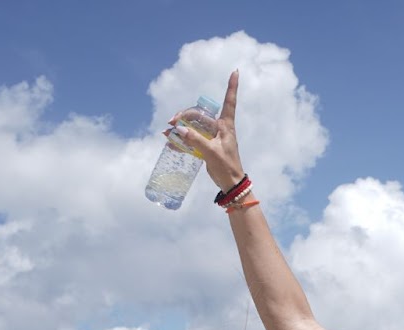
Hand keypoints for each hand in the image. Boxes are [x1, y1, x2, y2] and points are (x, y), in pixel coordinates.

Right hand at [168, 69, 245, 192]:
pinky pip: (192, 139)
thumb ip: (195, 140)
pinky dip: (182, 140)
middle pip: (199, 115)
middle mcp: (219, 128)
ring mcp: (212, 137)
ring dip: (180, 128)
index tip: (236, 71)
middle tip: (171, 122)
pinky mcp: (206, 146)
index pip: (229, 102)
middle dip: (185, 115)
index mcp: (226, 126)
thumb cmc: (227, 167)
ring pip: (193, 126)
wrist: (231, 184)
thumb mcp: (211, 152)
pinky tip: (171, 143)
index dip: (232, 87)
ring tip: (167, 133)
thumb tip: (180, 129)